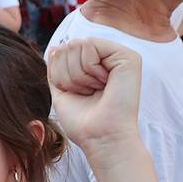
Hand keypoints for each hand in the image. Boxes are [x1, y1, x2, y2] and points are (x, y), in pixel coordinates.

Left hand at [47, 36, 143, 155]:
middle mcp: (108, 59)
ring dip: (78, 74)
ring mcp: (119, 56)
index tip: (77, 94)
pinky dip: (88, 67)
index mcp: (94, 66)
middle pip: (67, 46)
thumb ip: (57, 69)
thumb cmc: (83, 121)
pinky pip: (90, 44)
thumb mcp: (62, 92)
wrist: (101, 137)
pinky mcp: (127, 56)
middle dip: (68, 74)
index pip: (61, 52)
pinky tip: (103, 82)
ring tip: (95, 89)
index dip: (59, 74)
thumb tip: (55, 48)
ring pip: (76, 44)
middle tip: (87, 92)